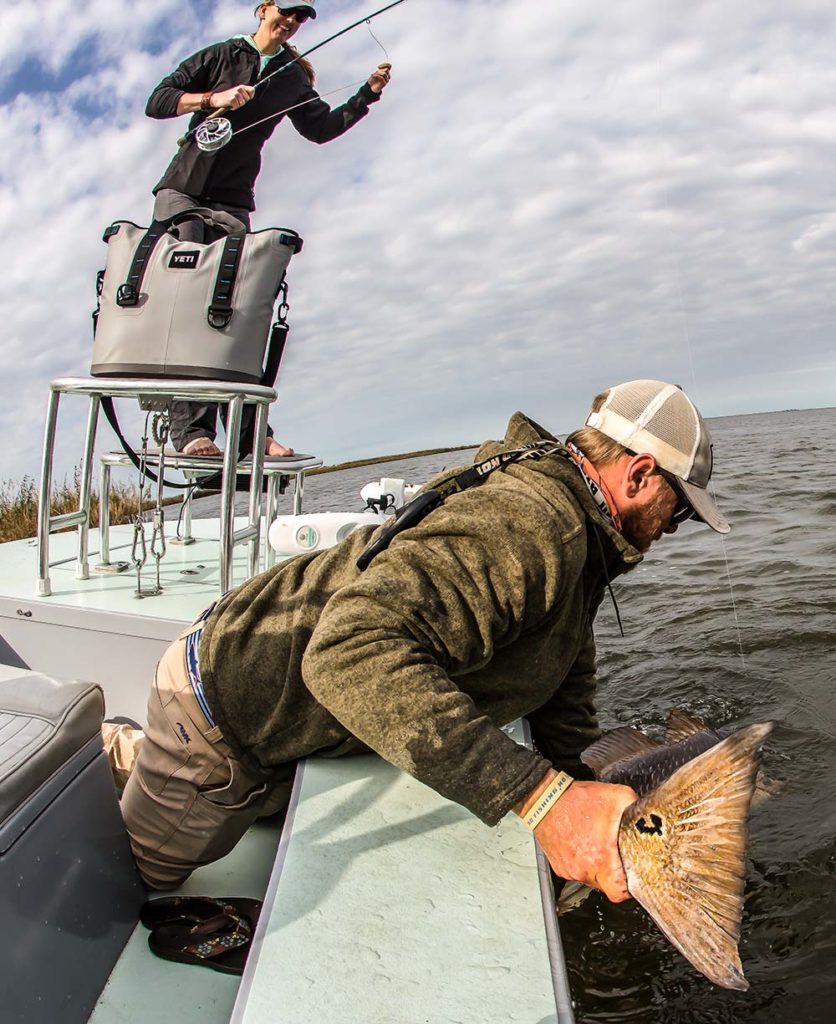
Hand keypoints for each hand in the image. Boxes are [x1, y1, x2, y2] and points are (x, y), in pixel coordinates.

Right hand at [212, 84, 254, 109]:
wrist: (217, 99)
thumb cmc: (228, 97)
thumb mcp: (237, 93)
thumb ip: (244, 94)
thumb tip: (250, 96)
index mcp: (241, 87)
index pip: (252, 90)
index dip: (250, 96)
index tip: (246, 98)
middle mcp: (239, 89)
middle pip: (247, 99)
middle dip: (243, 102)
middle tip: (236, 101)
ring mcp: (235, 93)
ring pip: (242, 103)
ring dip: (238, 105)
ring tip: (233, 103)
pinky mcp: (232, 99)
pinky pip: (237, 106)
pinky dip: (234, 107)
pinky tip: (230, 105)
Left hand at [368, 63, 391, 93]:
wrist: (371, 87)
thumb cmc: (373, 79)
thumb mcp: (376, 72)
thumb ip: (380, 70)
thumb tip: (382, 69)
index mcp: (386, 72)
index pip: (389, 66)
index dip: (385, 64)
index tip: (378, 67)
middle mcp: (387, 76)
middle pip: (387, 69)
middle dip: (380, 69)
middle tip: (376, 72)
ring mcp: (386, 80)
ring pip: (384, 73)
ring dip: (378, 73)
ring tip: (374, 75)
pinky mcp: (384, 83)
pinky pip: (382, 77)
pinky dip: (377, 76)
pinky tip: (373, 76)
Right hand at [529, 779, 636, 902]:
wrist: (544, 799)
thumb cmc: (575, 799)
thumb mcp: (615, 796)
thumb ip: (636, 808)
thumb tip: (649, 815)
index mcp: (600, 858)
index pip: (619, 892)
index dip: (629, 888)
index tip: (632, 877)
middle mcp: (584, 868)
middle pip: (606, 887)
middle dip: (613, 874)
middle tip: (615, 856)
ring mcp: (570, 869)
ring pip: (591, 880)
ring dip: (597, 867)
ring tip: (596, 844)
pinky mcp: (559, 866)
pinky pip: (577, 871)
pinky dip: (582, 861)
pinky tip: (583, 843)